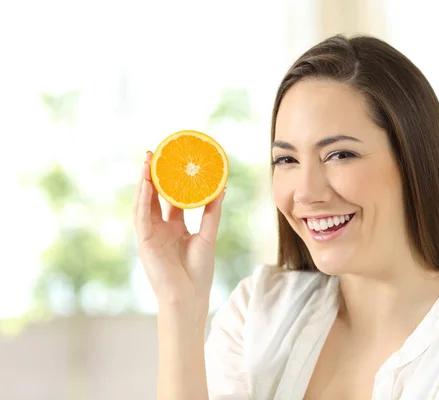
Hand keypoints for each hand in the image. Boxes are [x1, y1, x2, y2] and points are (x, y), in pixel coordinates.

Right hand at [132, 151, 225, 317]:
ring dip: (144, 182)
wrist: (189, 297)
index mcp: (174, 228)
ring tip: (147, 161)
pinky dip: (143, 200)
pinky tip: (146, 184)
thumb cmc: (198, 272)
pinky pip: (141, 217)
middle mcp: (160, 229)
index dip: (170, 181)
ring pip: (144, 203)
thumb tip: (222, 188)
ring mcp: (150, 235)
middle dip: (152, 176)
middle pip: (154, 197)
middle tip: (153, 153)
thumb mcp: (207, 235)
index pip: (169, 199)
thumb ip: (211, 212)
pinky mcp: (144, 242)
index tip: (172, 161)